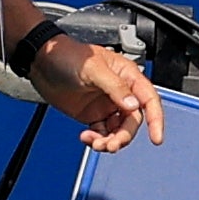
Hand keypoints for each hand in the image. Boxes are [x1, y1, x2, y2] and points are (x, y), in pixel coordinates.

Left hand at [38, 37, 165, 153]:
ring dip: (110, 141)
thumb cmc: (67, 55)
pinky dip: (97, 139)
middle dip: (123, 136)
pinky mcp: (92, 114)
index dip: (156, 120)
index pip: (149, 100)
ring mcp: (106, 104)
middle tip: (110, 145)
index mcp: (127, 76)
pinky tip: (86, 137)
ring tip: (96, 144)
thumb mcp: (93, 69)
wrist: (42, 61)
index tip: (156, 138)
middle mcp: (120, 92)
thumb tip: (132, 106)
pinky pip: (102, 133)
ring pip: (118, 130)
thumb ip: (115, 87)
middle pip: (132, 121)